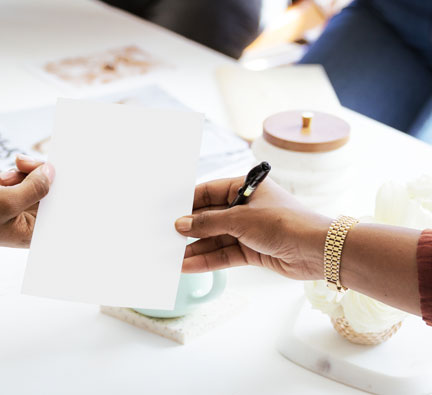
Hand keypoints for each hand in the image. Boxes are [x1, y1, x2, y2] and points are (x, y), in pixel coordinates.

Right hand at [0, 155, 53, 246]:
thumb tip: (51, 173)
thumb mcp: (7, 200)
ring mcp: (18, 215)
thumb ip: (35, 188)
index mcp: (34, 233)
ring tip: (1, 177)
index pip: (59, 206)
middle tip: (20, 163)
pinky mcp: (8, 205)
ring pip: (35, 185)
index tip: (58, 167)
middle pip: (49, 192)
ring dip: (22, 174)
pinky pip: (22, 185)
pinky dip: (14, 177)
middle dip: (36, 174)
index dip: (60, 185)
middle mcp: (29, 226)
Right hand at [174, 177, 330, 279]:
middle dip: (190, 229)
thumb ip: (208, 222)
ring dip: (196, 248)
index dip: (188, 202)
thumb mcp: (240, 218)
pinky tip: (189, 265)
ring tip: (172, 257)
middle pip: (210, 217)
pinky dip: (208, 260)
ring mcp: (249, 230)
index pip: (209, 191)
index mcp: (246, 188)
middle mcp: (246, 207)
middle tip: (166, 237)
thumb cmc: (284, 222)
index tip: (169, 212)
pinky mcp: (253, 250)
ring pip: (215, 239)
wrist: (317, 250)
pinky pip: (225, 254)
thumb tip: (181, 224)